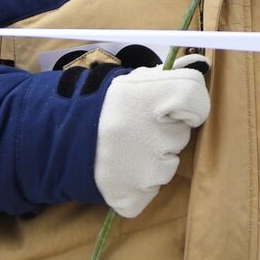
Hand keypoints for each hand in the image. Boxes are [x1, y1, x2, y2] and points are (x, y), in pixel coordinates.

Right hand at [94, 54, 209, 217]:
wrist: (57, 140)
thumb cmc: (105, 107)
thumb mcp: (135, 82)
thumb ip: (171, 74)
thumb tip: (202, 63)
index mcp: (152, 96)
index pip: (195, 96)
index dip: (192, 104)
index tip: (178, 110)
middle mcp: (152, 134)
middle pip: (181, 136)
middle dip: (165, 133)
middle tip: (137, 129)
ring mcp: (145, 171)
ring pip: (168, 166)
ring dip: (153, 160)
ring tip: (126, 150)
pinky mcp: (133, 197)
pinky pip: (150, 192)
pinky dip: (138, 186)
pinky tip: (120, 171)